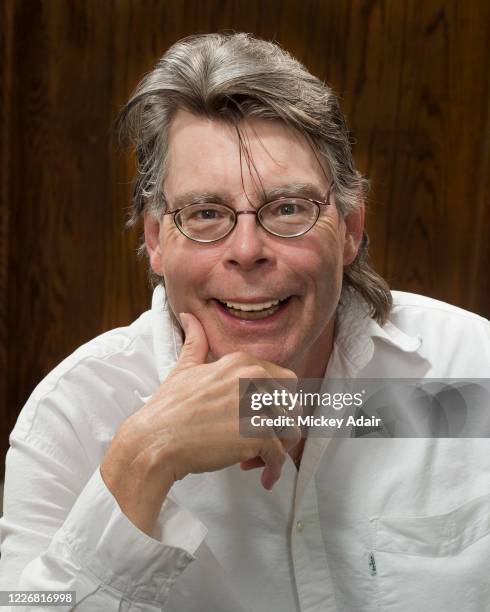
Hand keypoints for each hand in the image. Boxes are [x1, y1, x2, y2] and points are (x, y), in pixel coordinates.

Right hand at [101, 312, 300, 535]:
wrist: (155, 439)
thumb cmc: (168, 408)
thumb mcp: (184, 368)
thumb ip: (195, 342)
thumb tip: (189, 316)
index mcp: (242, 362)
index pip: (282, 380)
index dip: (275, 402)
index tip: (258, 417)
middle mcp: (254, 379)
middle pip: (293, 403)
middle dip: (283, 422)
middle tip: (264, 439)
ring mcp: (257, 405)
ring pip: (290, 429)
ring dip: (279, 447)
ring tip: (258, 458)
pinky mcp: (256, 434)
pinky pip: (279, 454)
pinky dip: (275, 469)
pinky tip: (264, 476)